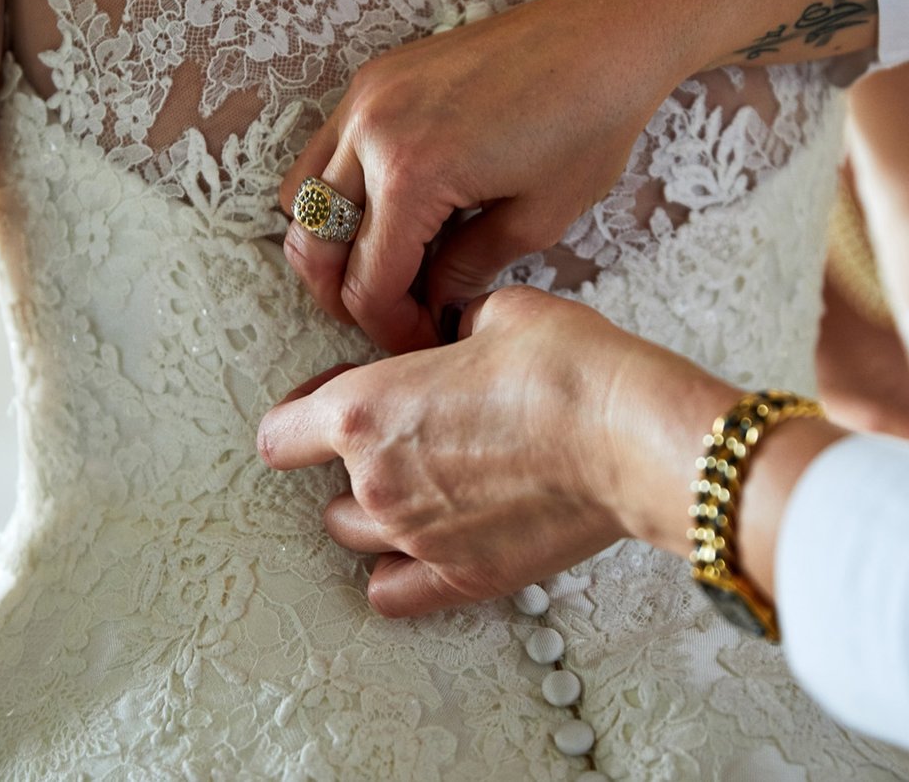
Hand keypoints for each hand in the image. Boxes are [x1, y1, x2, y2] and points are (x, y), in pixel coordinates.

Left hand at [255, 286, 726, 615]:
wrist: (627, 433)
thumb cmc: (566, 367)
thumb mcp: (498, 313)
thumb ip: (454, 329)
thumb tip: (460, 335)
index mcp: (363, 410)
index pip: (280, 435)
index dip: (302, 417)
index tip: (331, 406)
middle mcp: (375, 481)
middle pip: (323, 492)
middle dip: (352, 467)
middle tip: (403, 439)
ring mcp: (414, 538)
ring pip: (356, 540)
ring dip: (376, 517)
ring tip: (424, 490)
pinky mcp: (463, 578)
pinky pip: (394, 595)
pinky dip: (401, 576)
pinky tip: (430, 548)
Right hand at [277, 0, 705, 353]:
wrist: (606, 36)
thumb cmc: (588, 124)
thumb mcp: (536, 221)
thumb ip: (467, 271)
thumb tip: (431, 302)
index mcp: (413, 174)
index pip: (368, 284)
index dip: (390, 330)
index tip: (421, 340)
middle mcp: (372, 131)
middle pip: (313, 246)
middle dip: (344, 297)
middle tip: (391, 317)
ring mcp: (365, 97)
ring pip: (302, 198)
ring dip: (329, 244)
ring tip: (383, 266)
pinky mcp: (375, 78)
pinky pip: (323, 150)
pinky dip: (338, 193)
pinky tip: (390, 212)